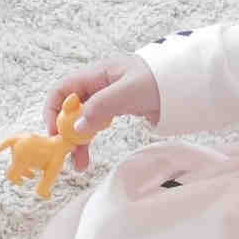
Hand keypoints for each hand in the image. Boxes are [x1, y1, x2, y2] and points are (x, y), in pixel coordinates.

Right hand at [42, 55, 161, 173]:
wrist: (184, 84)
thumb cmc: (158, 79)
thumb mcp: (128, 91)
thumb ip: (101, 107)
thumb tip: (76, 128)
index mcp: (96, 74)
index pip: (62, 89)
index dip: (54, 110)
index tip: (56, 134)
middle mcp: (97, 86)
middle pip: (69, 108)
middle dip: (65, 131)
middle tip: (67, 154)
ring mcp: (105, 99)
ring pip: (82, 121)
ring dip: (77, 141)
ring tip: (79, 164)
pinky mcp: (115, 110)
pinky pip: (95, 126)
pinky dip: (89, 140)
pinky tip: (88, 155)